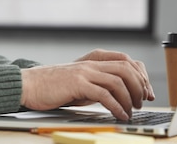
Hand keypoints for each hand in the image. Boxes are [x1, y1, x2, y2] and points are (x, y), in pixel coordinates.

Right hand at [20, 49, 154, 120]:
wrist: (29, 84)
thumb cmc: (54, 86)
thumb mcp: (81, 80)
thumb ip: (98, 82)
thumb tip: (121, 94)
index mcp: (94, 60)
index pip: (127, 61)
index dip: (141, 76)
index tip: (147, 92)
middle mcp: (91, 63)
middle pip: (126, 69)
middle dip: (140, 86)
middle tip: (142, 103)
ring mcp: (84, 72)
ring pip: (118, 81)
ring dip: (130, 98)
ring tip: (131, 111)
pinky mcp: (77, 84)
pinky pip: (104, 94)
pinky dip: (116, 106)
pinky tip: (120, 115)